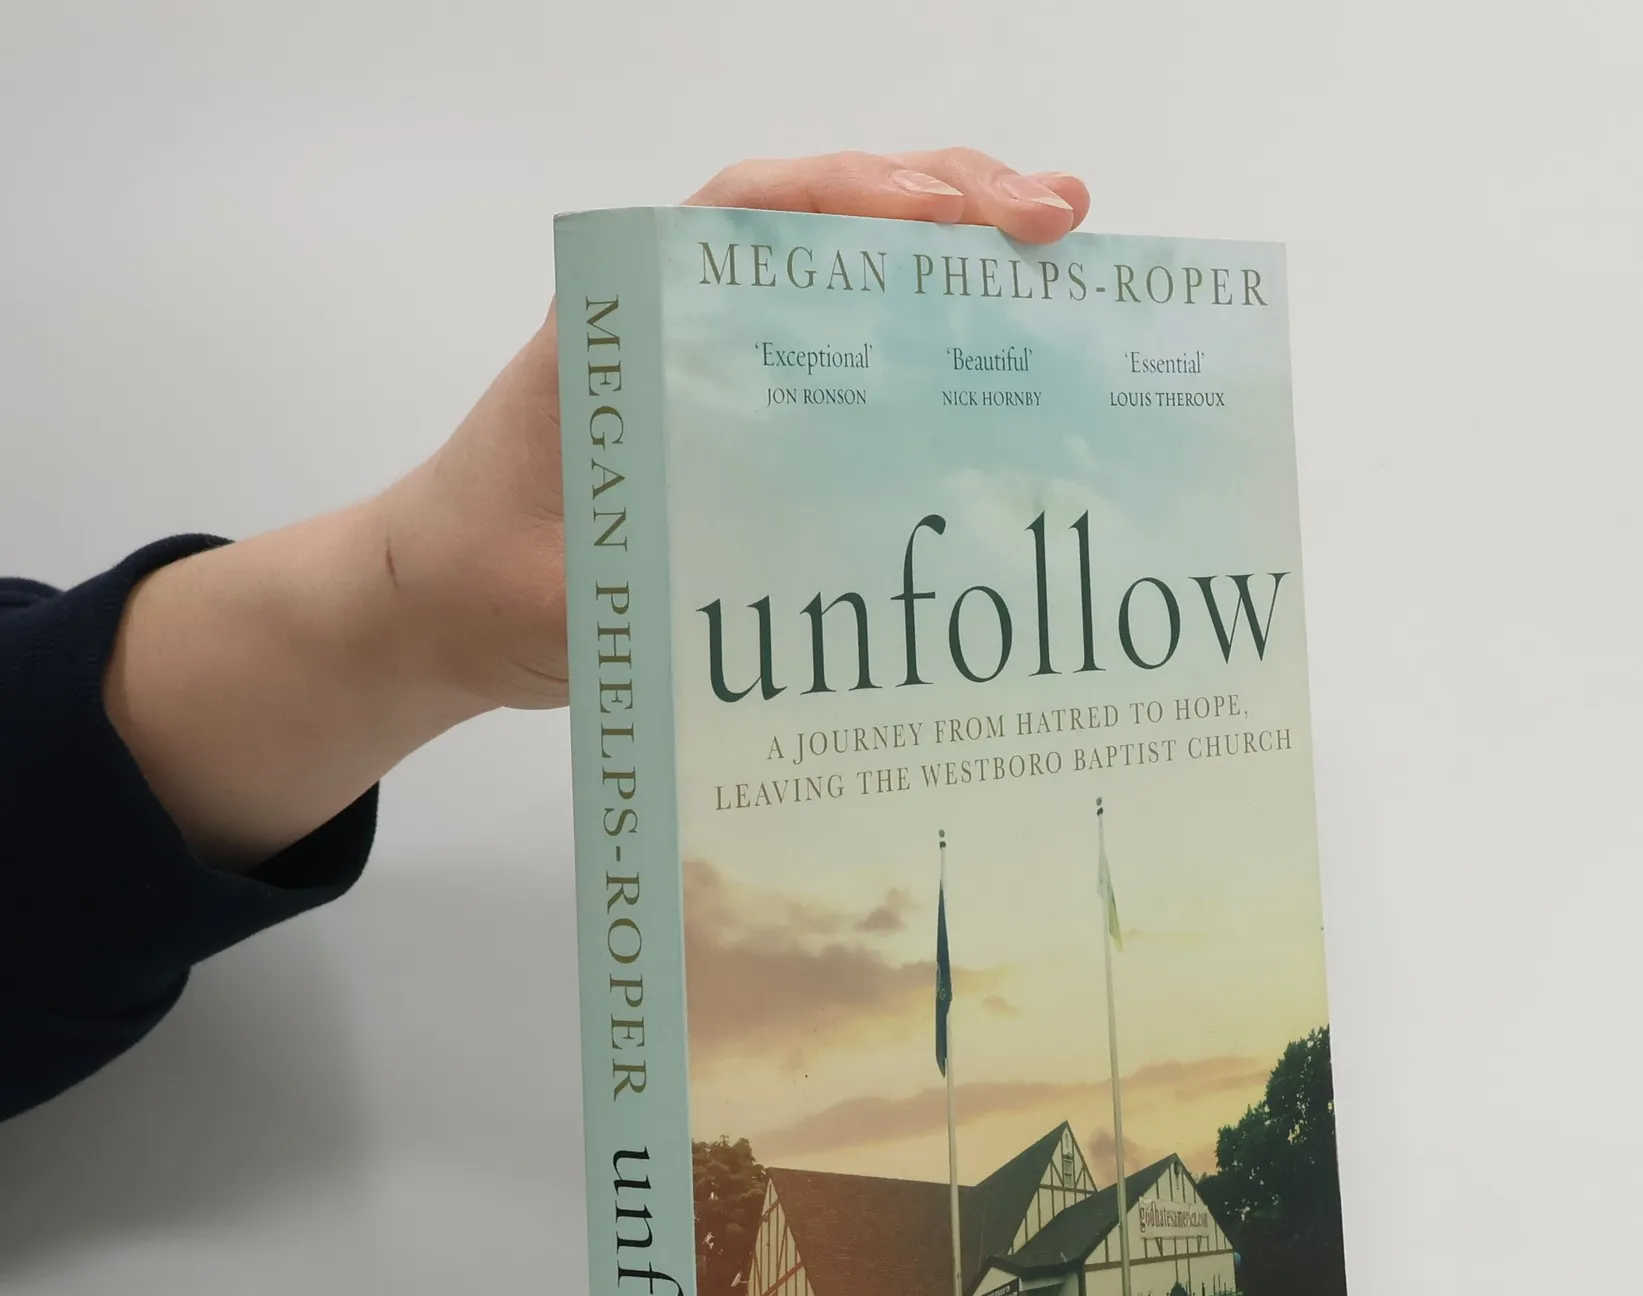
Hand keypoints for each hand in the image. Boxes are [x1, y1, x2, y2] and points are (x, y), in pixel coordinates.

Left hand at [109, 149, 1088, 867]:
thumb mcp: (556, 589)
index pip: (752, 216)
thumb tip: (754, 610)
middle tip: (1057, 221)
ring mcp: (725, 358)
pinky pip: (852, 351)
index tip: (953, 219)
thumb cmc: (486, 577)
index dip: (859, 202)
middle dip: (947, 202)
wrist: (444, 599)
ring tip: (1060, 251)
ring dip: (955, 252)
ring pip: (849, 272)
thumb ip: (630, 594)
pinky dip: (930, 338)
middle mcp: (684, 315)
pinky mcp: (754, 413)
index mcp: (631, 322)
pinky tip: (1006, 353)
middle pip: (824, 218)